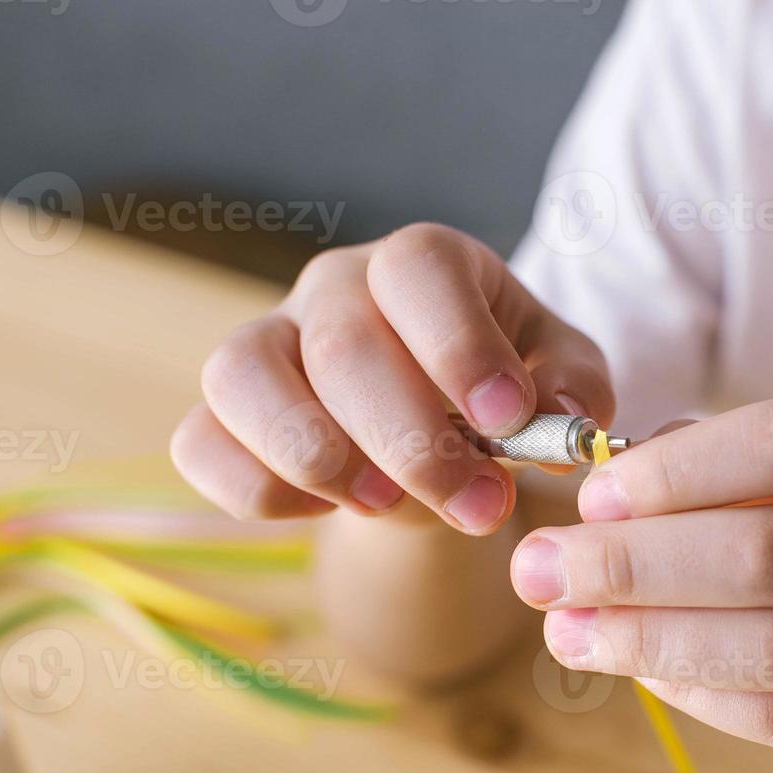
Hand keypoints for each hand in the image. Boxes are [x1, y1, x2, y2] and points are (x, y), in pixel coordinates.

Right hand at [171, 224, 613, 531]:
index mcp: (422, 265)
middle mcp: (332, 289)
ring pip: (241, 375)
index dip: (459, 343)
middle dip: (413, 440)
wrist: (438, 434)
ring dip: (320, 456)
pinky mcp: (220, 411)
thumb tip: (563, 418)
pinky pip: (198, 443)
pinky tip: (328, 507)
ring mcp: (265, 343)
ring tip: (389, 505)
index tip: (506, 421)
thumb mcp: (559, 379)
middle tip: (478, 504)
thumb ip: (573, 389)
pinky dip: (259, 488)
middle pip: (342, 342)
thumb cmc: (501, 391)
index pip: (419, 267)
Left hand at [510, 398, 772, 766]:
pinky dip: (698, 693)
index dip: (676, 470)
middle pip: (769, 551)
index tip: (590, 498)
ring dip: (647, 639)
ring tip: (565, 629)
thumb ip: (715, 468)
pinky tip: (639, 669)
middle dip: (631, 564)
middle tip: (536, 571)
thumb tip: (599, 502)